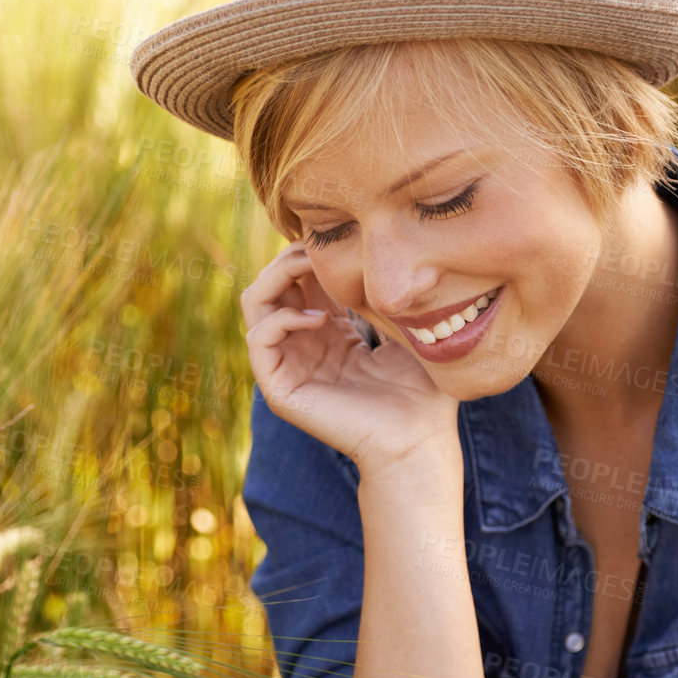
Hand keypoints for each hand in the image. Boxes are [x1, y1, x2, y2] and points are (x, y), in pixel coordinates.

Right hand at [240, 240, 459, 472]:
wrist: (419, 439)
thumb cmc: (423, 390)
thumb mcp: (402, 325)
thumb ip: (378, 290)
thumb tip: (366, 248)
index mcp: (329, 333)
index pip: (301, 278)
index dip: (312, 251)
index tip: (341, 239)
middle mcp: (303, 347)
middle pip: (272, 283)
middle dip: (291, 255)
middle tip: (320, 246)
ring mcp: (289, 368)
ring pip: (255, 304)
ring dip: (277, 275)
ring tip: (309, 267)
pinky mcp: (281, 390)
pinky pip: (257, 339)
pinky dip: (281, 318)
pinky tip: (321, 320)